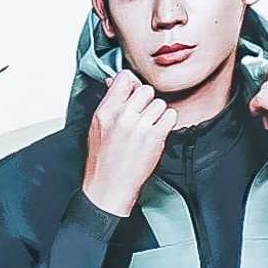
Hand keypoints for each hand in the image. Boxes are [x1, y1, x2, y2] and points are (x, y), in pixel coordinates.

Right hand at [81, 67, 174, 217]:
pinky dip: (167, 124)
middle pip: (146, 89)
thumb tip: (116, 82)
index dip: (132, 85)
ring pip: (159, 103)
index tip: (133, 96)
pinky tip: (157, 134)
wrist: (108, 190)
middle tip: (141, 118)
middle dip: (146, 102)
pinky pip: (170, 116)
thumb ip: (109, 104)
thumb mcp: (97, 128)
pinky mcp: (154, 137)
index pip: (124, 77)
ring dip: (157, 115)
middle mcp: (122, 116)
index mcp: (106, 111)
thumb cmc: (102, 163)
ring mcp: (139, 126)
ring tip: (148, 130)